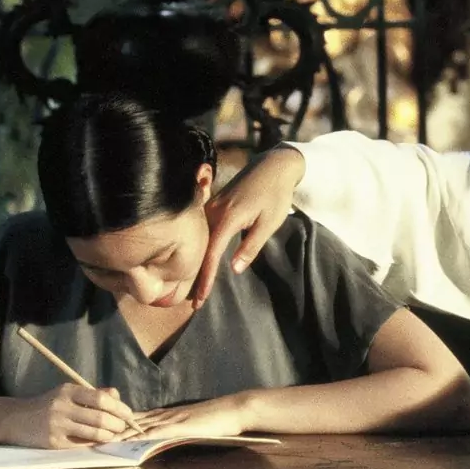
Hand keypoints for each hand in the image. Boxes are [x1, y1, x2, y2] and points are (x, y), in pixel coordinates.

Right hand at [0, 384, 139, 448]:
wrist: (16, 418)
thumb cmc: (49, 404)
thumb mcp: (68, 392)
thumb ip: (93, 393)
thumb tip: (118, 397)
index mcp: (68, 391)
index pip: (102, 399)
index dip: (120, 408)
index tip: (129, 414)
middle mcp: (62, 407)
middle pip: (101, 418)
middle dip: (118, 424)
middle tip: (123, 427)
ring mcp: (57, 426)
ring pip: (94, 434)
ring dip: (109, 436)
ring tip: (113, 435)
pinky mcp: (54, 442)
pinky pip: (83, 444)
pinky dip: (95, 443)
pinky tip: (98, 441)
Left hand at [112, 394, 252, 441]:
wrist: (234, 409)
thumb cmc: (217, 419)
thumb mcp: (192, 423)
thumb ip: (176, 428)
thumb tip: (163, 435)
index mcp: (167, 414)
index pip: (136, 418)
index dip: (117, 423)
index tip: (99, 427)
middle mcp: (165, 415)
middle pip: (132, 421)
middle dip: (112, 427)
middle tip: (91, 433)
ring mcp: (172, 419)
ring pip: (140, 426)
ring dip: (121, 432)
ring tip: (102, 438)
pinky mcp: (180, 426)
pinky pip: (157, 431)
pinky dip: (142, 436)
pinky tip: (132, 440)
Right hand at [194, 147, 305, 308]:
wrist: (273, 166)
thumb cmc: (275, 195)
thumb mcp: (269, 223)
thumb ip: (251, 246)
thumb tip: (234, 270)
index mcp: (227, 217)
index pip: (212, 254)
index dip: (206, 278)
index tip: (201, 298)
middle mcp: (214, 211)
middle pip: (199, 249)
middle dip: (196, 277)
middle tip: (194, 302)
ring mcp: (211, 206)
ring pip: (198, 240)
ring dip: (195, 264)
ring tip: (194, 287)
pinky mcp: (213, 204)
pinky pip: (201, 231)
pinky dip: (199, 249)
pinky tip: (197, 261)